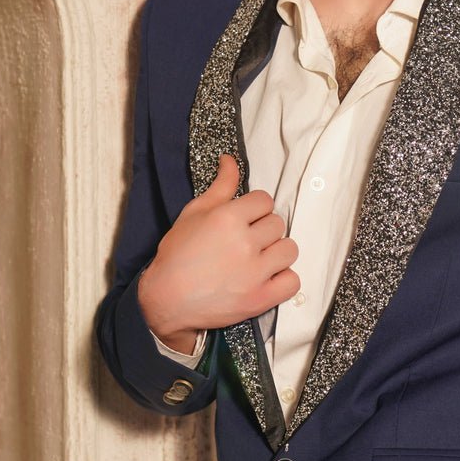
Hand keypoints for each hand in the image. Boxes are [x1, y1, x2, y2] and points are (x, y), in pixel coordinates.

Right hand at [138, 154, 300, 350]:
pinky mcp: (260, 299)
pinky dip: (283, 280)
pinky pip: (292, 281)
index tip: (244, 220)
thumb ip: (220, 186)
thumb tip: (230, 160)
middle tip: (246, 242)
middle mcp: (244, 243)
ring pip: (289, 250)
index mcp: (228, 218)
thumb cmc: (177, 255)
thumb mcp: (194, 213)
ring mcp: (254, 273)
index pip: (265, 200)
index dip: (254, 209)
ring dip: (277, 253)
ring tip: (259, 259)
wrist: (166, 300)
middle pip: (278, 224)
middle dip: (264, 230)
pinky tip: (267, 278)